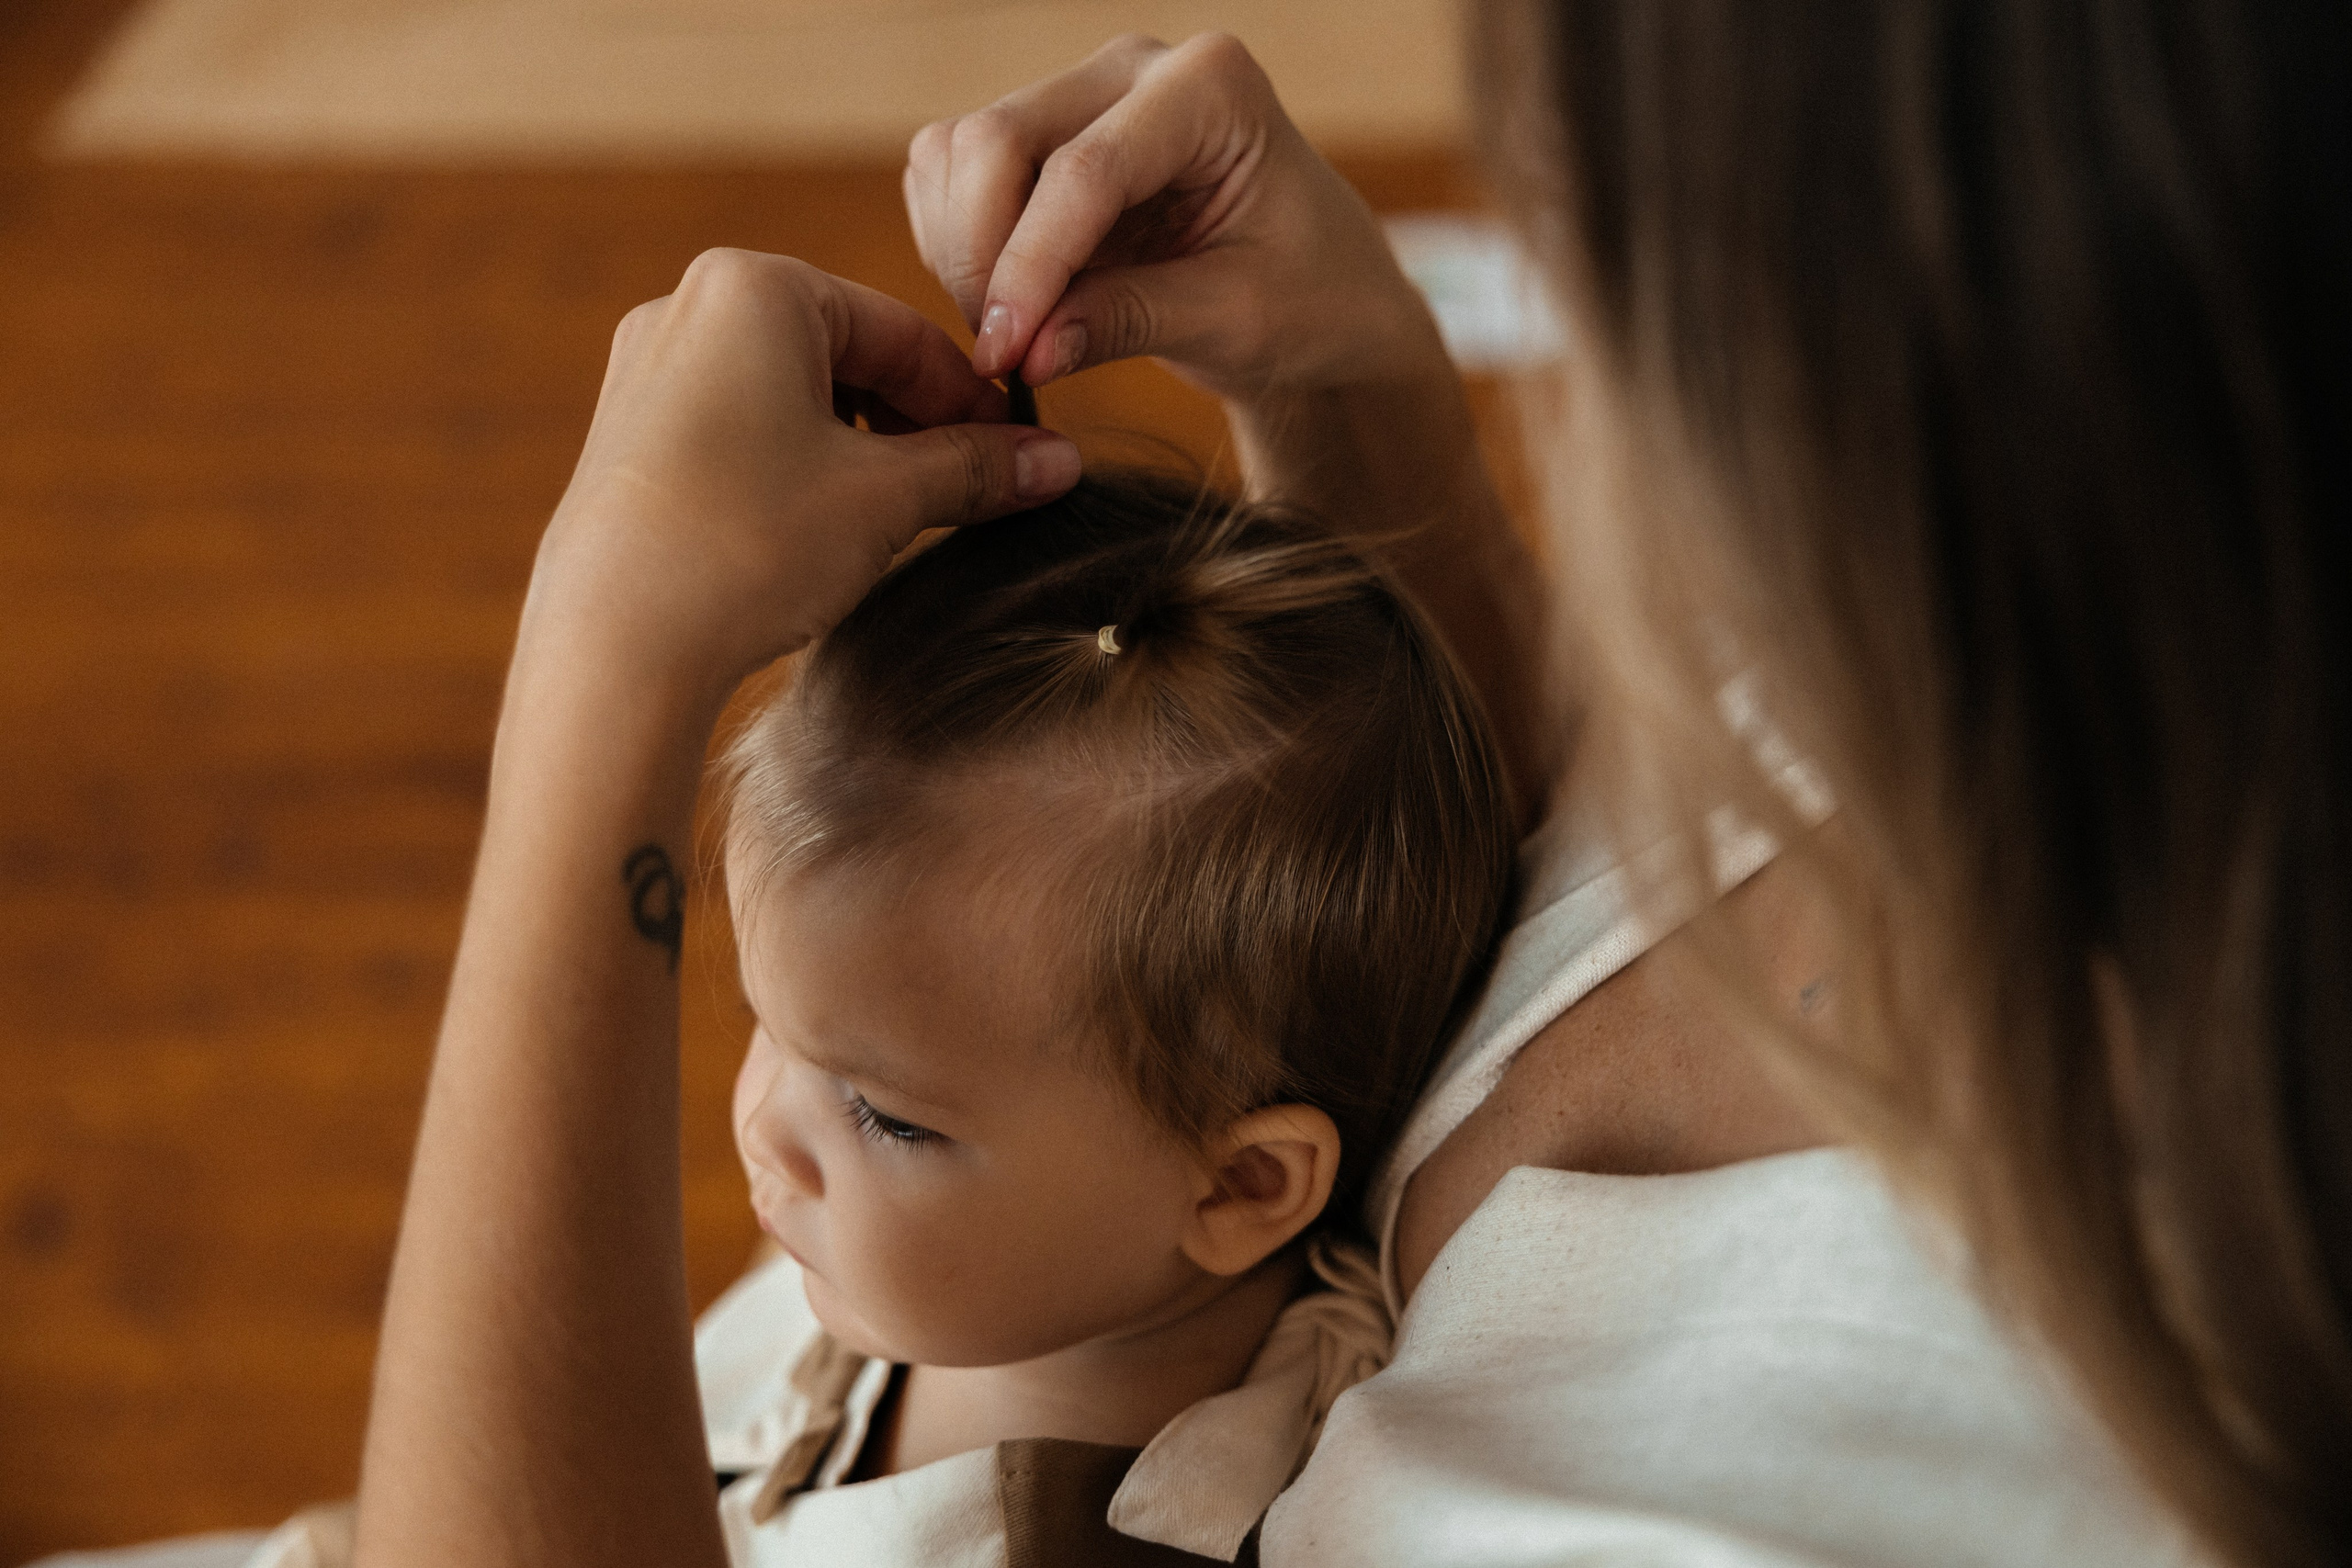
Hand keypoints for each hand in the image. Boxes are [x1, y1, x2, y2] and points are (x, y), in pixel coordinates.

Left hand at [529, 249, 1081, 690]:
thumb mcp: (886, 500)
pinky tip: (828, 529)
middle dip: (917, 423)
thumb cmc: (747, 546)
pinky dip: (801, 466)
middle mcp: (688, 308)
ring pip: (794, 395)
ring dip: (863, 449)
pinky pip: (742, 428)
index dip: (974, 400)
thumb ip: (976, 468)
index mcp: (754, 288)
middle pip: (847, 355)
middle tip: (975, 490)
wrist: (614, 645)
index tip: (1023, 456)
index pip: (903, 332)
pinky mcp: (628, 438)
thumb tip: (1056, 462)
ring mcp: (648, 373)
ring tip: (907, 516)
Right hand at [904, 33, 1441, 399]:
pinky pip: (952, 174)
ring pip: (959, 153)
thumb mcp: (1237, 322)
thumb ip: (1129, 323)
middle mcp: (1133, 71)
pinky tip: (1010, 303)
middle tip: (1005, 354)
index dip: (1030, 267)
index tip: (1004, 354)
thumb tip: (1023, 351)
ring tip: (1017, 335)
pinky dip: (957, 243)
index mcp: (1210, 87)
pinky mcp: (1042, 135)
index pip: (1086, 170)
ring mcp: (1080, 95)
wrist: (1323, 296)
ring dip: (962, 251)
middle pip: (997, 141)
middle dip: (982, 257)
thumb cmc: (1309, 301)